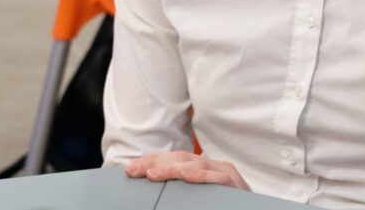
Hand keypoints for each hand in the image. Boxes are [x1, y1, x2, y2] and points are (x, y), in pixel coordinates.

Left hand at [124, 151, 249, 190]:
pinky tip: (186, 176)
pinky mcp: (235, 183)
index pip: (172, 160)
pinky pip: (217, 178)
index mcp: (201, 169)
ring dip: (172, 168)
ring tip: (152, 173)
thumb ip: (179, 194)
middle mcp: (212, 166)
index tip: (130, 169)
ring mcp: (224, 173)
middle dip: (155, 163)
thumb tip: (152, 189)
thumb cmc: (222, 206)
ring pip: (196, 164)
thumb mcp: (196, 199)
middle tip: (133, 170)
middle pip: (180, 158)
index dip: (151, 162)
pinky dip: (201, 176)